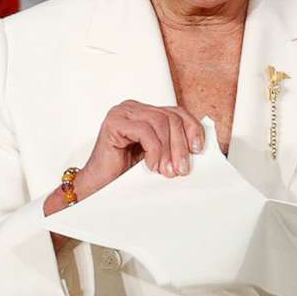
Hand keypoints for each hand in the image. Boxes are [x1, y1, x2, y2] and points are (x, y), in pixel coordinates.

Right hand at [48, 100, 206, 212]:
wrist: (98, 186)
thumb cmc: (123, 173)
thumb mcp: (157, 156)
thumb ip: (172, 145)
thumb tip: (197, 146)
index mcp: (144, 113)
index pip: (176, 112)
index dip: (191, 129)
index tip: (197, 150)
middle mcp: (133, 108)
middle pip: (170, 117)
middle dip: (180, 144)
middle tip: (182, 169)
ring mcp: (123, 113)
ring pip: (160, 122)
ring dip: (168, 149)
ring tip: (167, 170)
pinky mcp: (114, 122)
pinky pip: (145, 130)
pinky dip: (154, 150)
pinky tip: (151, 166)